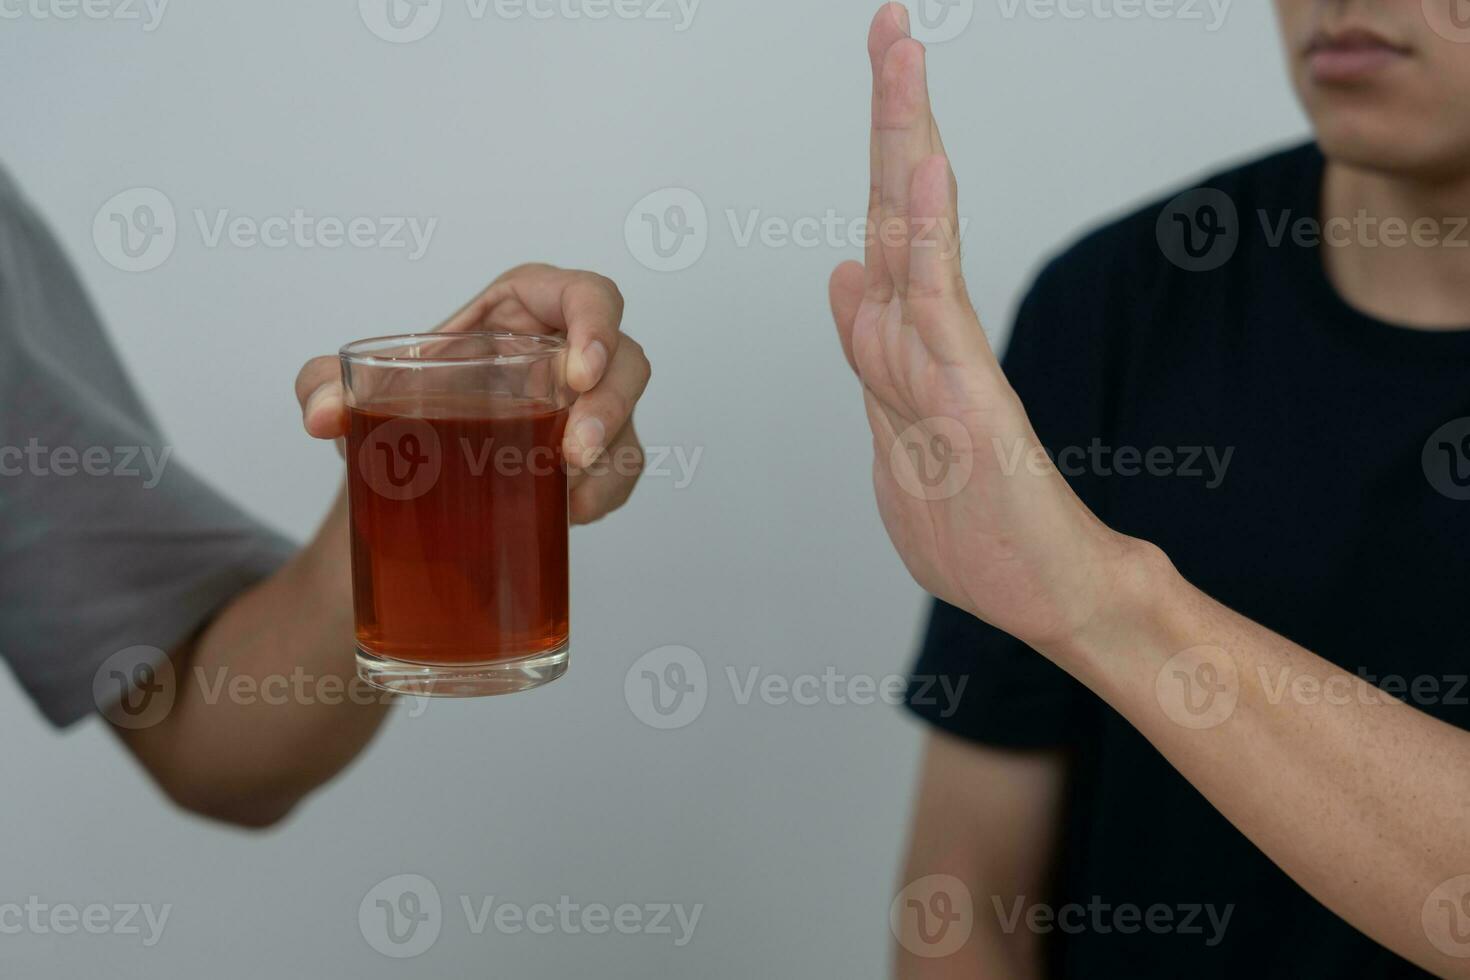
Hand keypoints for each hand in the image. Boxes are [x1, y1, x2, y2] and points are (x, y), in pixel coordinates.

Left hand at [296, 263, 649, 523]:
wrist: (396, 488)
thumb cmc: (393, 413)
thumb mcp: (351, 389)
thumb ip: (320, 384)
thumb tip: (321, 415)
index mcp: (521, 310)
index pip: (584, 294)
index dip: (596, 323)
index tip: (576, 372)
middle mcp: (563, 354)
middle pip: (626, 359)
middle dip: (610, 405)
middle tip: (573, 450)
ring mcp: (583, 410)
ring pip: (631, 418)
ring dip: (612, 455)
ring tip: (567, 489)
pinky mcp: (590, 461)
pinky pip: (621, 472)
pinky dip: (603, 494)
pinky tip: (569, 512)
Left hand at [827, 5, 1137, 653]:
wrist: (1061, 599)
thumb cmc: (989, 535)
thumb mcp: (898, 439)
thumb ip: (873, 355)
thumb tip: (844, 275)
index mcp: (904, 351)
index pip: (878, 232)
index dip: (872, 156)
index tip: (878, 77)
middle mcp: (928, 343)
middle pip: (896, 211)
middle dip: (891, 115)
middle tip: (891, 25)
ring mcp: (952, 367)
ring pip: (913, 239)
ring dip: (902, 142)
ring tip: (901, 51)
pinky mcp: (973, 403)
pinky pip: (939, 308)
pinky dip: (930, 236)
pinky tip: (926, 165)